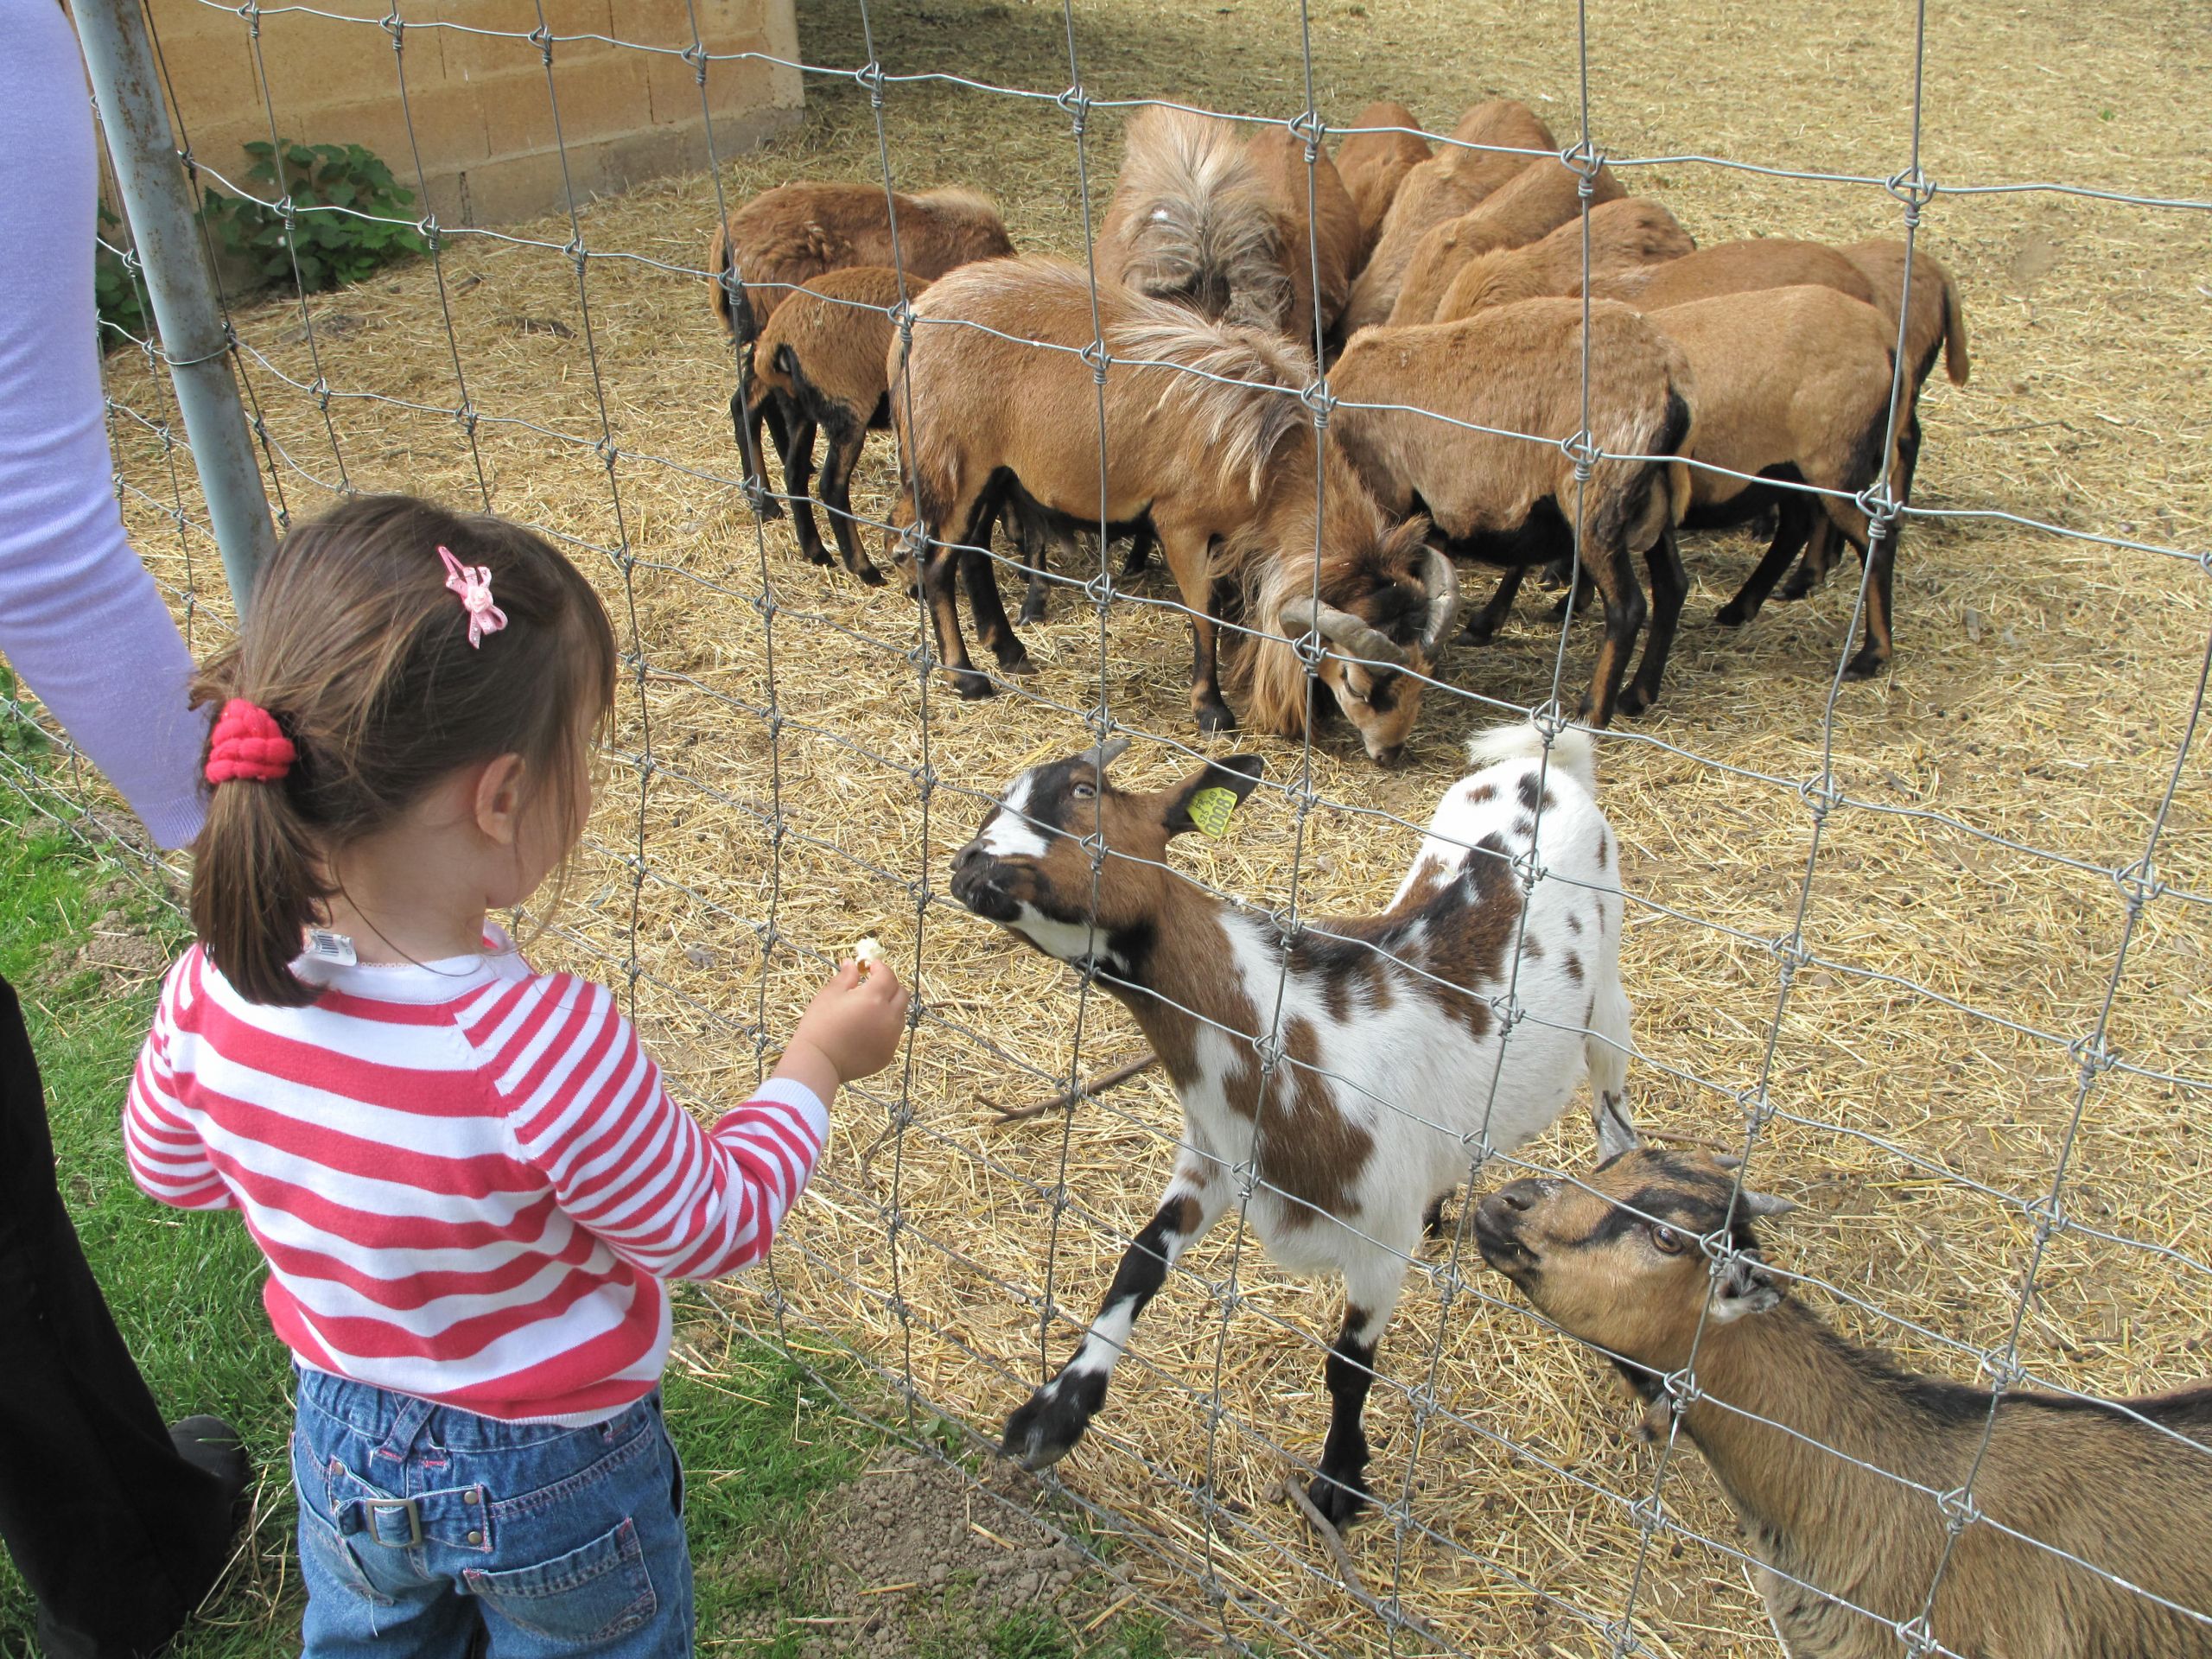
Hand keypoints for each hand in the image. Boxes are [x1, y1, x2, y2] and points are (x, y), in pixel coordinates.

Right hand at [779, 958, 909, 1095]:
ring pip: (900, 1015)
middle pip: (901, 994)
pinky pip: (893, 1036)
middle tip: (874, 985)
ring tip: (869, 1009)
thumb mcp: (830, 995)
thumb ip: (846, 977)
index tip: (871, 967)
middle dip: (890, 986)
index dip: (880, 968)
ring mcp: (891, 1038)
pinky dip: (885, 1028)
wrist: (818, 1061)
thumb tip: (852, 964)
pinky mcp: (887, 1054)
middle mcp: (889, 1017)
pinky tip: (867, 1030)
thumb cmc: (819, 1025)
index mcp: (874, 998)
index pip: (888, 976)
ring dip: (890, 1007)